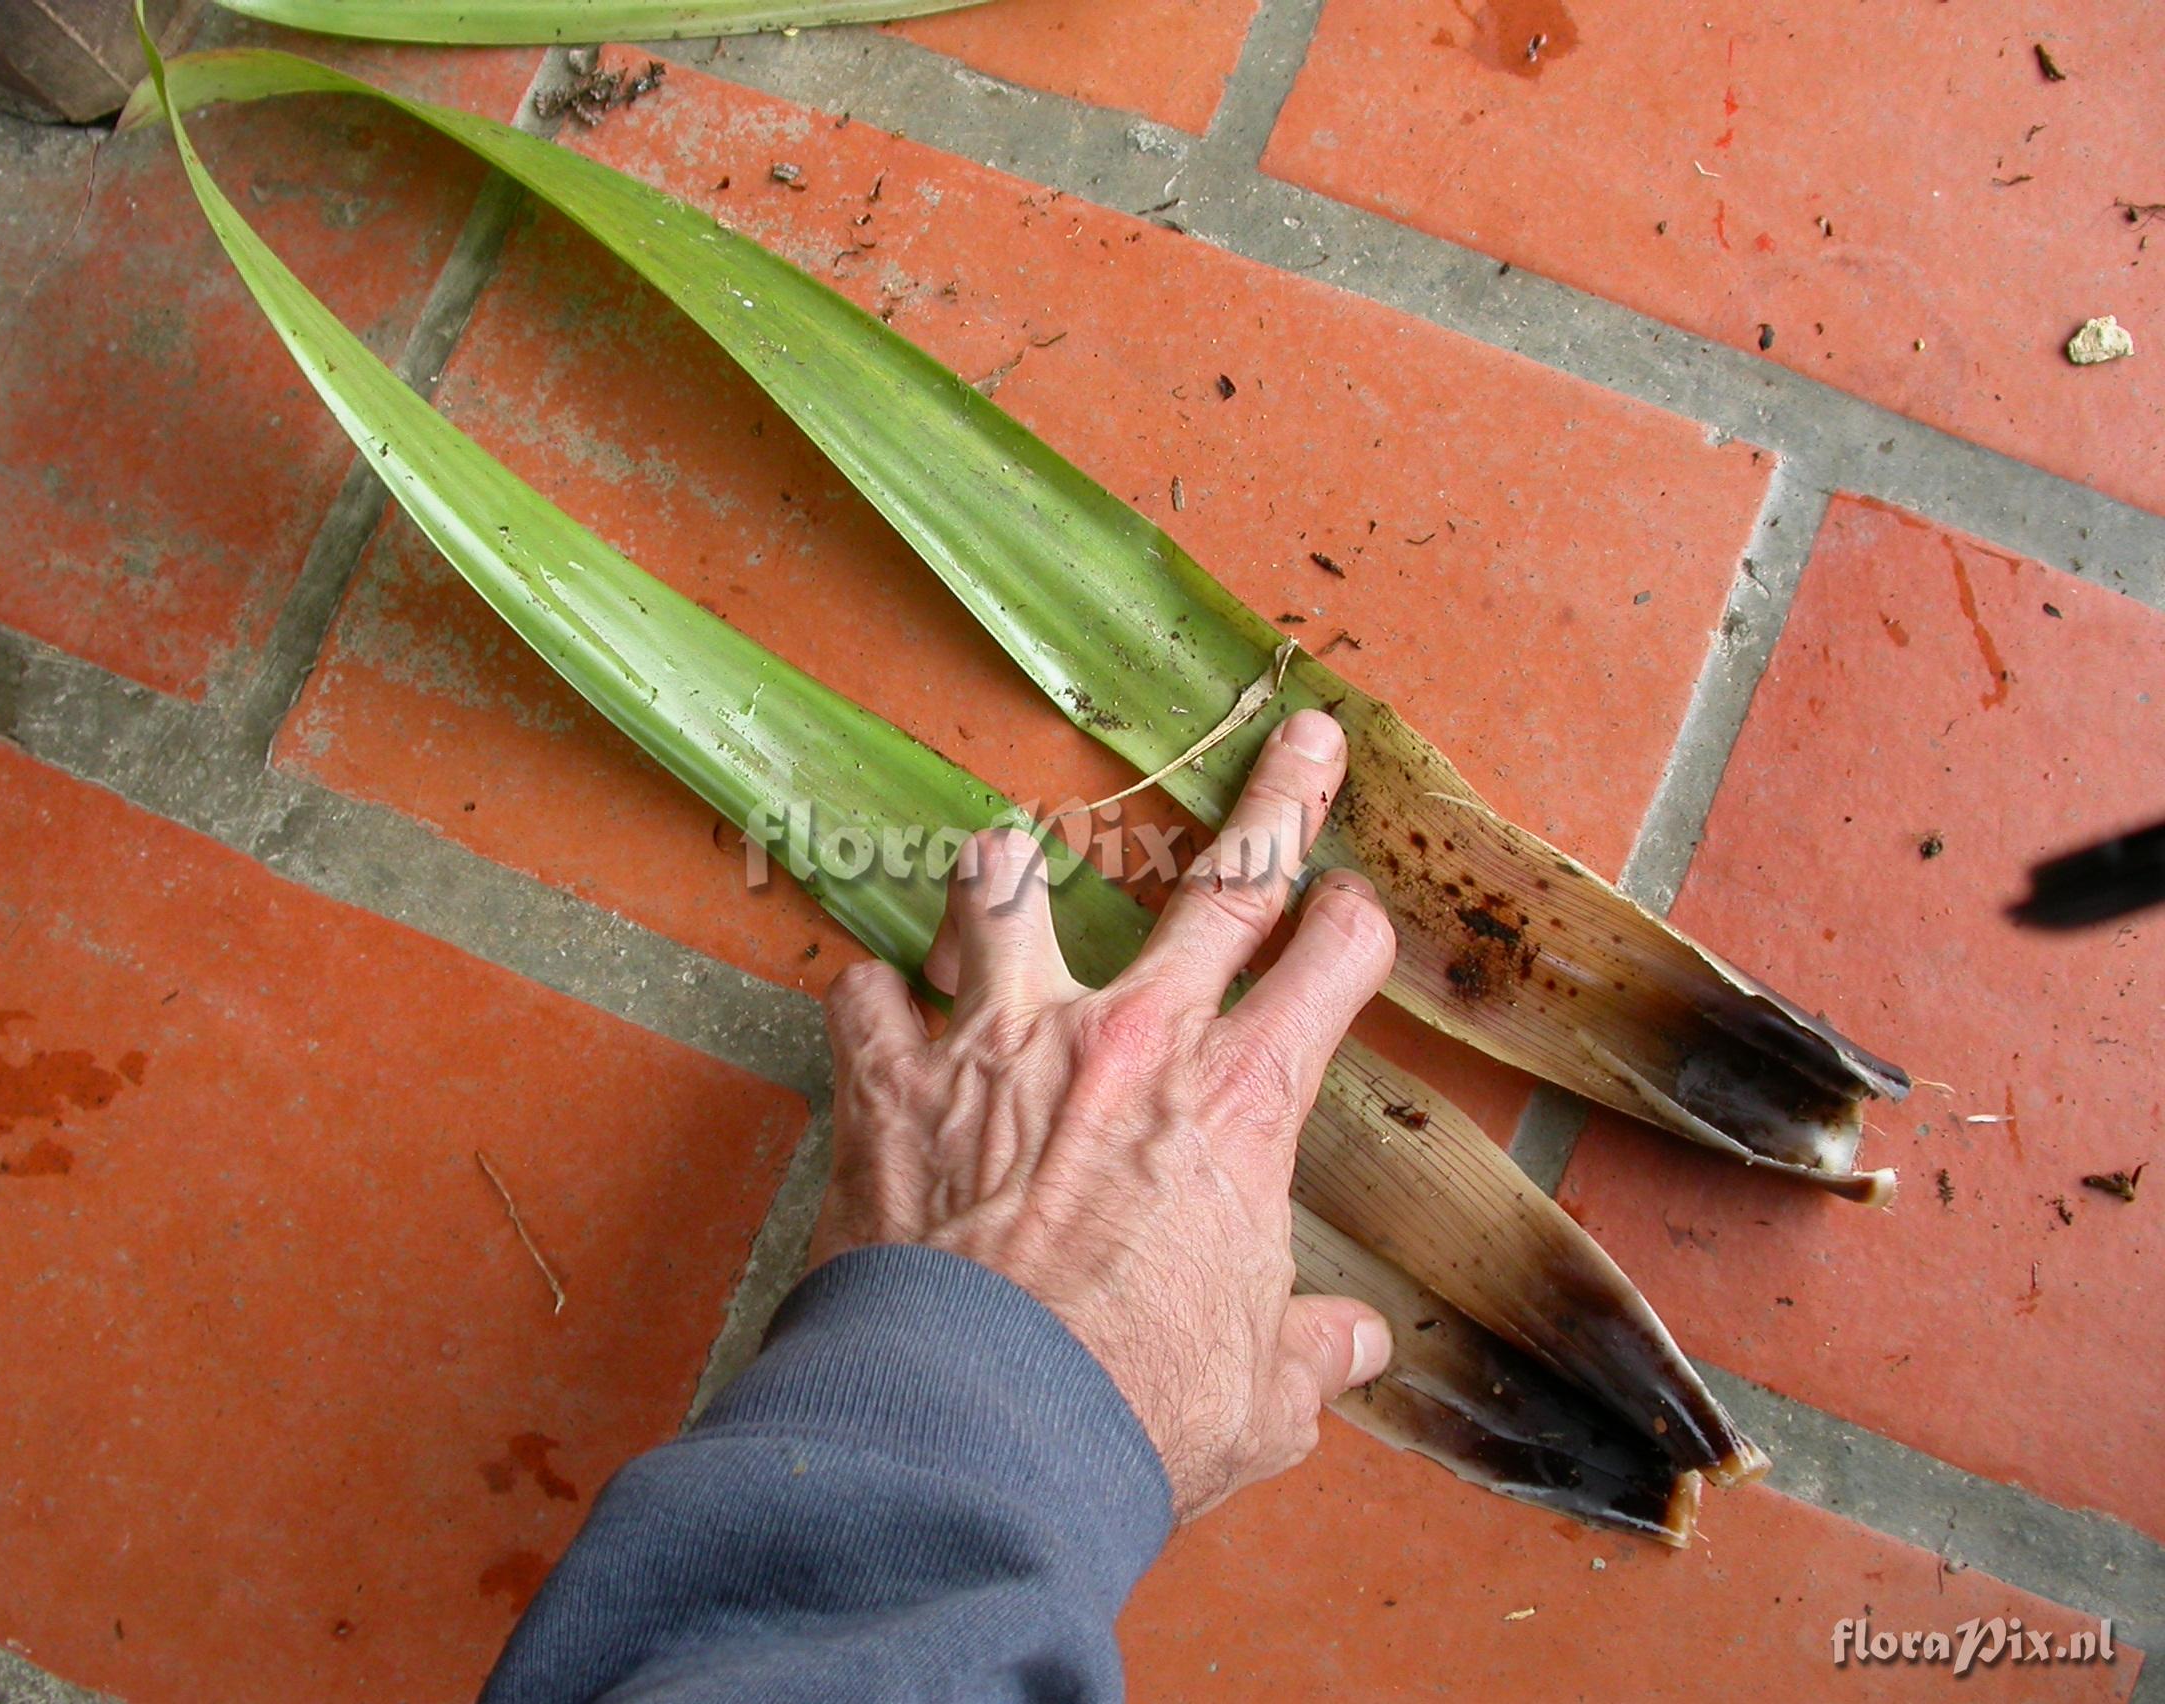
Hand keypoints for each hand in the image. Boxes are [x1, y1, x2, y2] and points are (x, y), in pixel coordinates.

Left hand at [811, 709, 1397, 1521]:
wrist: (976, 1437)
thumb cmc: (1131, 1415)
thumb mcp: (1256, 1397)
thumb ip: (1307, 1353)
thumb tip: (1356, 1347)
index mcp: (1237, 1103)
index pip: (1331, 967)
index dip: (1354, 928)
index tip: (1354, 910)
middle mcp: (1129, 1041)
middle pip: (1228, 882)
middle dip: (1282, 799)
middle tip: (1308, 741)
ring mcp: (1003, 1044)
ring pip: (1006, 893)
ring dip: (1008, 870)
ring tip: (1007, 854)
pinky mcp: (892, 1080)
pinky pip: (864, 994)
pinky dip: (872, 1002)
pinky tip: (874, 1011)